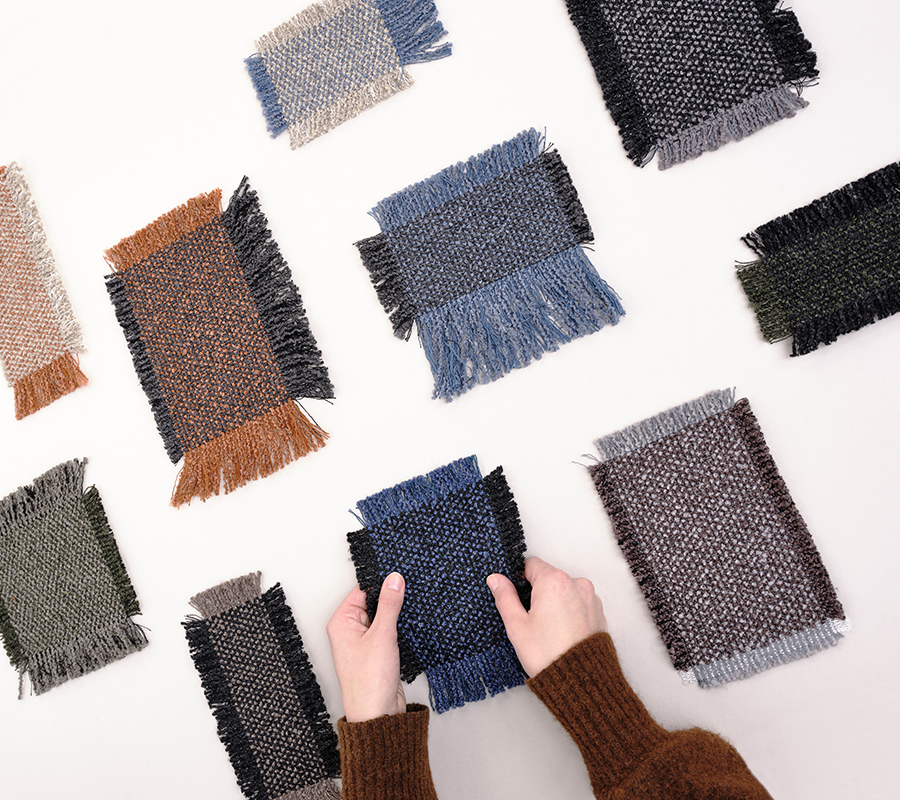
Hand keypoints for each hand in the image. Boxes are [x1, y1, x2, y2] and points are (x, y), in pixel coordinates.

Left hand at [326, 572, 406, 722]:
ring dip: (395, 614)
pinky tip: (409, 625)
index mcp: (342, 623)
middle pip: (372, 602)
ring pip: (382, 617)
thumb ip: (389, 604)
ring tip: (410, 609)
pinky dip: (399, 627)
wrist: (378, 715)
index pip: (361, 590)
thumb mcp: (382, 636)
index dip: (380, 582)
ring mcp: (363, 642)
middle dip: (390, 598)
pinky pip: (388, 631)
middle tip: (408, 589)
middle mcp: (350, 631)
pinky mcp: (377, 652)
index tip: (398, 575)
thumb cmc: (369, 682)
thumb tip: (394, 580)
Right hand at [487, 556, 607, 676]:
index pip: (531, 564)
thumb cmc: (549, 655)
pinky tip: (562, 632)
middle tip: (532, 619)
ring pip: (564, 591)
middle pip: (549, 577)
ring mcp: (591, 598)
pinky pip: (578, 603)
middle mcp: (577, 584)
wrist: (581, 683)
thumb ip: (505, 597)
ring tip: (549, 629)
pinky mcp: (599, 612)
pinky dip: (569, 612)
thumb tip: (496, 579)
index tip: (518, 597)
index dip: (520, 579)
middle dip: (538, 593)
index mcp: (554, 581)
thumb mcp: (517, 626)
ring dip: (555, 602)